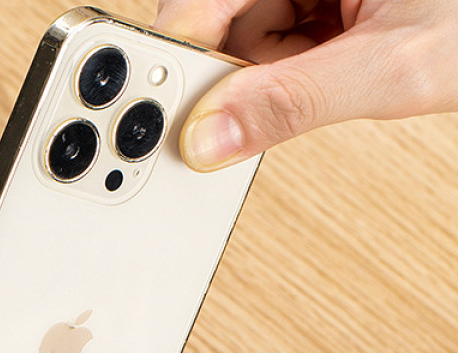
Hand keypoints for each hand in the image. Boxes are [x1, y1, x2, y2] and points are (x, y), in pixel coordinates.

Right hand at [151, 0, 457, 169]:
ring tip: (322, 86)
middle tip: (234, 114)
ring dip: (261, 78)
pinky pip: (277, 41)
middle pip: (222, 17)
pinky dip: (286, 75)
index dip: (181, 50)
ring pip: (246, 34)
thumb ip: (293, 106)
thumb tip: (210, 140)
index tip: (158, 105)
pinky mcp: (330, 4)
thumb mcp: (393, 70)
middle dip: (227, 71)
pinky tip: (322, 81)